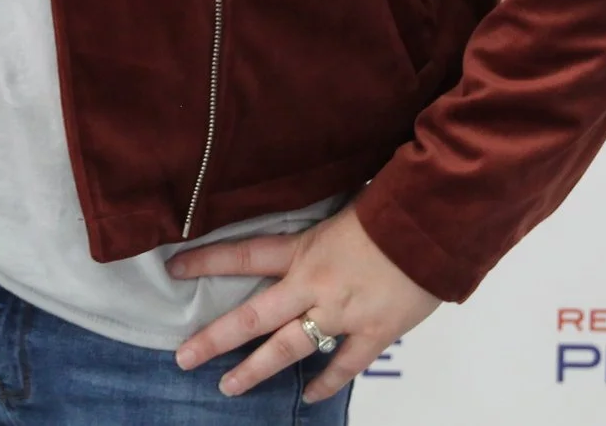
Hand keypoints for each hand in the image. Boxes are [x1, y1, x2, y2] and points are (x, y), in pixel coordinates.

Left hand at [167, 205, 438, 402]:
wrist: (433, 227)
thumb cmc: (389, 208)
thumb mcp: (341, 208)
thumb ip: (316, 224)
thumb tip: (297, 215)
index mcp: (303, 249)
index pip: (242, 254)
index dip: (205, 261)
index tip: (172, 269)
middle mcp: (313, 285)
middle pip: (253, 316)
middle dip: (215, 339)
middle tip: (183, 357)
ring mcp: (342, 313)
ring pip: (289, 348)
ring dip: (256, 369)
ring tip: (227, 387)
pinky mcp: (374, 332)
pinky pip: (343, 364)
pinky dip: (325, 383)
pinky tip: (307, 397)